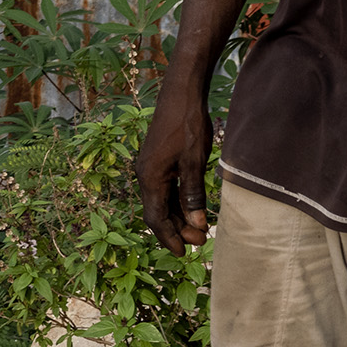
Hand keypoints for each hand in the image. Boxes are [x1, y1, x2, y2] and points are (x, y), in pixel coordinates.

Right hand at [134, 95, 214, 251]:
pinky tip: (192, 207)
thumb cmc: (188, 125)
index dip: (170, 238)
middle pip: (158, 212)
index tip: (184, 253)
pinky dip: (178, 202)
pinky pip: (165, 189)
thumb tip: (197, 225)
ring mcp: (151, 168)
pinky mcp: (159, 161)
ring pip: (162, 201)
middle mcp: (145, 175)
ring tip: (199, 229)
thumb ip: (193, 194)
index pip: (155, 218)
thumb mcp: (194, 162)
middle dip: (177, 230)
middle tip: (201, 241)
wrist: (181, 93)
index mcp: (150, 178)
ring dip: (179, 217)